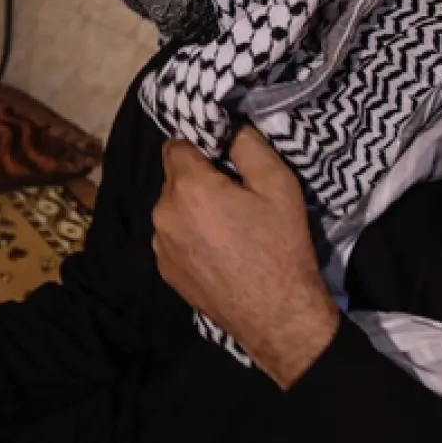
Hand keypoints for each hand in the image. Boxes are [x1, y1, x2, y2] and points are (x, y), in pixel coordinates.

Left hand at [152, 126, 339, 389]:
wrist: (277, 317)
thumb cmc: (281, 247)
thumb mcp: (278, 184)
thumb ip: (248, 144)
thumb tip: (229, 125)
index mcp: (187, 188)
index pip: (176, 144)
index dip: (201, 145)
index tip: (226, 158)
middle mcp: (163, 214)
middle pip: (175, 178)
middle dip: (200, 178)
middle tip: (237, 196)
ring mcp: (160, 246)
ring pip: (173, 208)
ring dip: (193, 209)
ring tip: (230, 228)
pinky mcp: (166, 271)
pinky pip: (173, 237)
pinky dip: (190, 236)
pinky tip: (220, 251)